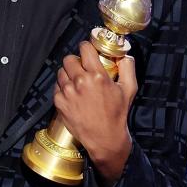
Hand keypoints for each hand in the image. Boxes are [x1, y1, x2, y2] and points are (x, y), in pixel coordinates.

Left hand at [54, 41, 137, 185]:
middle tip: (81, 68)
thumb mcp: (129, 89)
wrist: (105, 138)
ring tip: (77, 82)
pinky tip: (72, 94)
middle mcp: (80, 81)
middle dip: (75, 61)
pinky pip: (56, 87)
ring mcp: (68, 92)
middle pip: (69, 58)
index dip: (86, 47)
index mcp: (97, 75)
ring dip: (68, 74)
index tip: (87, 51)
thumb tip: (125, 55)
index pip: (84, 48)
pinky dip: (63, 88)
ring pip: (61, 72)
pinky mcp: (60, 102)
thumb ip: (128, 68)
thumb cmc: (117, 114)